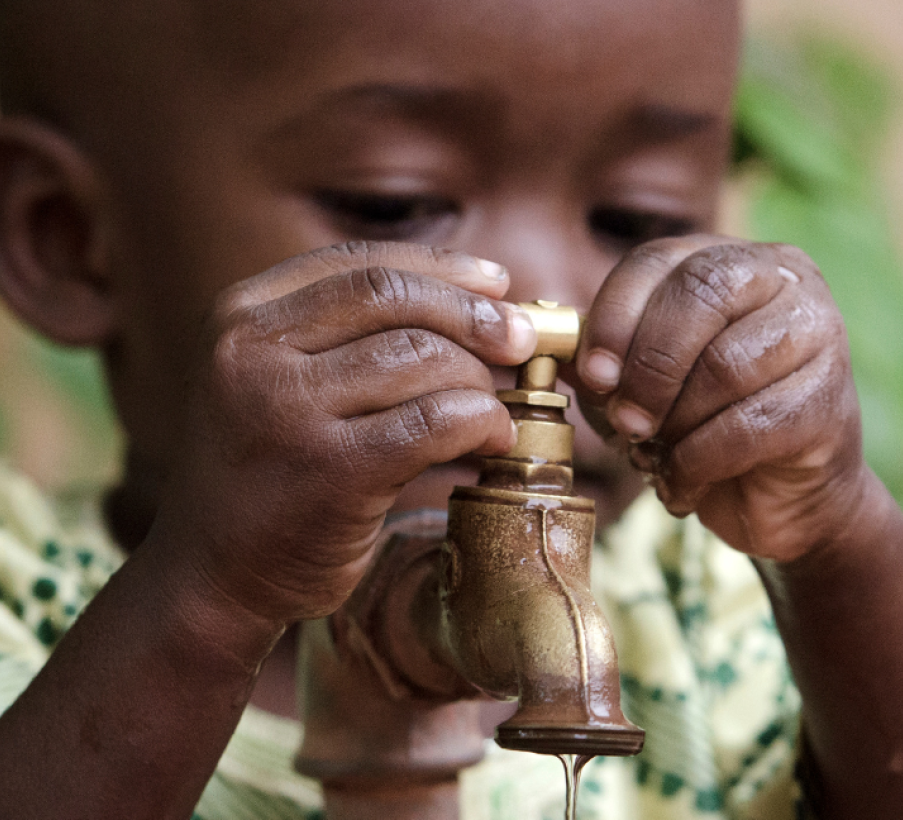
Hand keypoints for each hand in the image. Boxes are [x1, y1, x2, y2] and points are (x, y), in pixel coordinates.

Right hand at [152, 241, 536, 623]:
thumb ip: (344, 336)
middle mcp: (252, 351)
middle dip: (475, 315)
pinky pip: (435, 421)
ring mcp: (287, 410)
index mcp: (240, 316)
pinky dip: (481, 423)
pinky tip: (494, 440)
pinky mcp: (330, 471)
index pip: (360, 265)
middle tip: (520, 340)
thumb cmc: (266, 472)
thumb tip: (471, 299)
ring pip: (421, 357)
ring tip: (498, 405)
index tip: (496, 284)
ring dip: (479, 380)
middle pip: (394, 299)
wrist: (214, 575)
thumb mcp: (276, 380)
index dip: (441, 268)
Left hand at [574, 235, 866, 561]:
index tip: (594, 376)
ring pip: (725, 365)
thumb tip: (557, 350)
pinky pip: (748, 425)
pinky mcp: (829, 400)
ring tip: (657, 453)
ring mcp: (818, 333)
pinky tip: (684, 480)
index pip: (655, 261)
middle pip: (699, 295)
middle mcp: (780, 279)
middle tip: (626, 422)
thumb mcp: (637, 385)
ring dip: (675, 422)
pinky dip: (699, 461)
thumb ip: (603, 361)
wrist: (776, 494)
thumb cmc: (698, 425)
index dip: (614, 317)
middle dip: (647, 367)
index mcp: (725, 260)